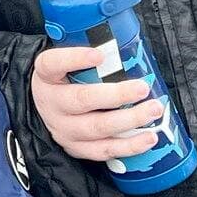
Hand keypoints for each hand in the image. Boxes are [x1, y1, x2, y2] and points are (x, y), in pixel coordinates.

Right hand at [30, 45, 170, 164]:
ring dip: (129, 121)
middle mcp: (51, 104)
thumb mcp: (64, 64)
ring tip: (153, 110)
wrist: (43, 111)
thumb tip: (123, 45)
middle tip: (142, 87)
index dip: (75, 58)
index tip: (99, 54)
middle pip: (82, 100)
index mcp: (46, 76)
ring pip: (97, 128)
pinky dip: (128, 146)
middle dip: (116, 95)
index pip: (53, 64)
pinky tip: (148, 138)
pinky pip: (103, 151)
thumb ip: (86, 53)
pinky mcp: (76, 148)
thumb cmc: (64, 80)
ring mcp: (63, 130)